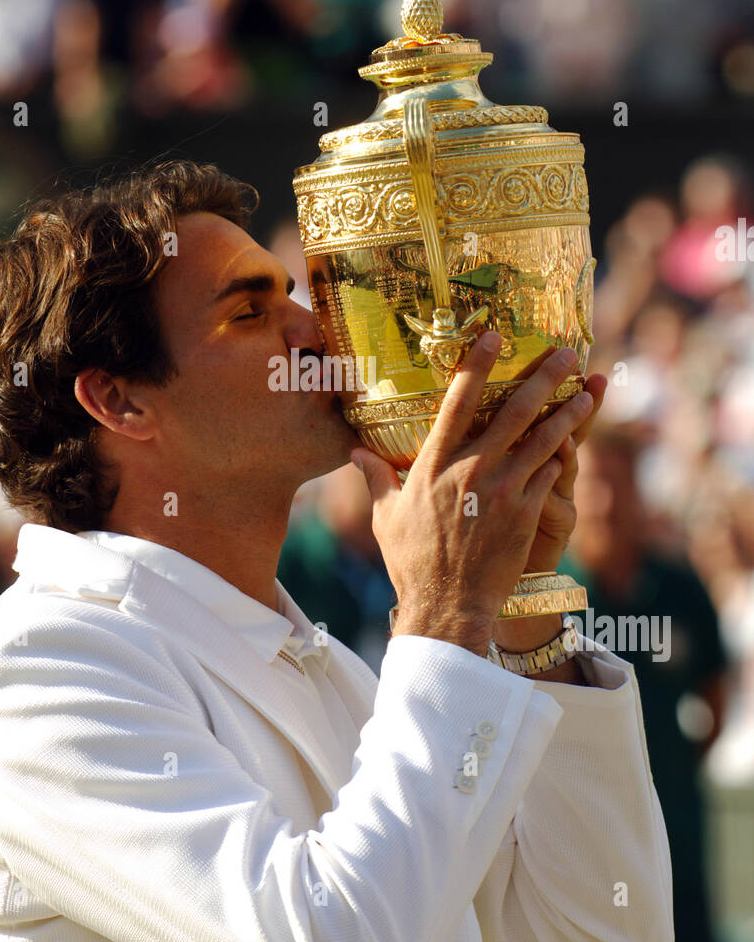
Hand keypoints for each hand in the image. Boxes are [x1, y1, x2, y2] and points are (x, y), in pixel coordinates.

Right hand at [350, 335, 594, 655]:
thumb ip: (375, 477)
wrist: (446, 606)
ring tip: (586, 393)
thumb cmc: (411, 562)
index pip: (457, 402)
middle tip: (565, 352)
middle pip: (514, 410)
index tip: (495, 336)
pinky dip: (565, 457)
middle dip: (542, 377)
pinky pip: (551, 475)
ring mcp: (502, 489)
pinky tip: (577, 443)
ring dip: (568, 413)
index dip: (477, 365)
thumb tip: (355, 451)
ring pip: (544, 439)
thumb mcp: (386, 516)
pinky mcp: (526, 513)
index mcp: (434, 464)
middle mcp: (471, 468)